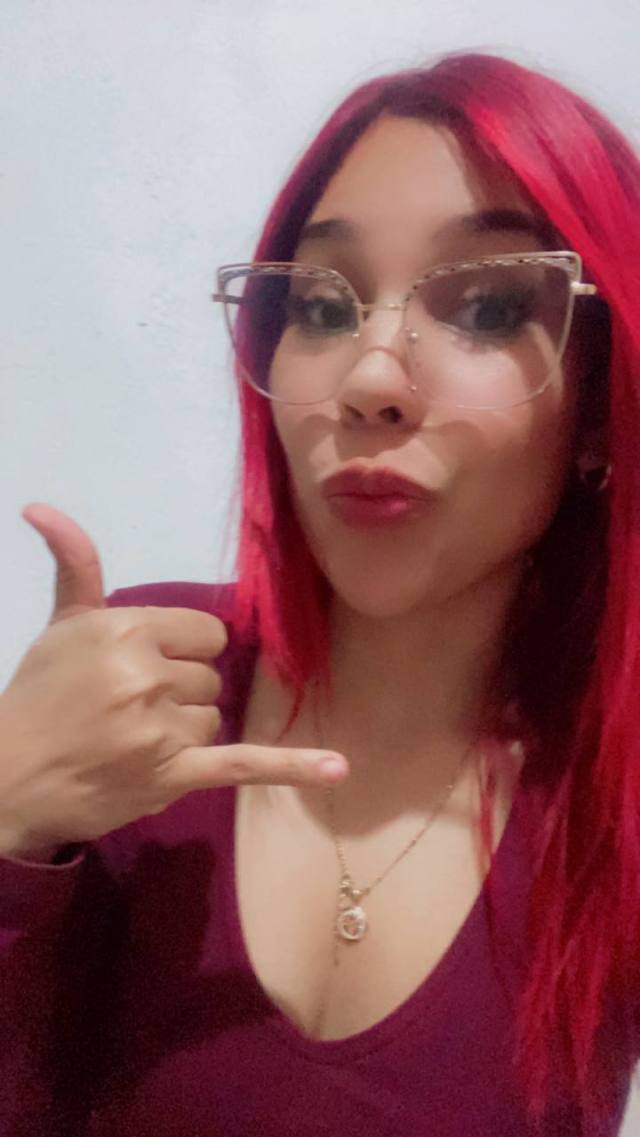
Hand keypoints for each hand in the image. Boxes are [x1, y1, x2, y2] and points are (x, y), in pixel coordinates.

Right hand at [0, 504, 347, 859]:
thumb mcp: (60, 625)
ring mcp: (164, 728)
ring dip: (185, 731)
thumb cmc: (37, 697)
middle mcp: (149, 674)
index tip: (143, 668)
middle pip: (212, 676)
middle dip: (179, 691)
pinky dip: (293, 767)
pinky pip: (244, 765)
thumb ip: (75, 563)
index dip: (180, 651)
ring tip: (134, 741)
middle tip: (128, 709)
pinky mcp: (174, 775)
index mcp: (129, 629)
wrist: (7, 777)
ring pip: (215, 718)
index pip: (207, 632)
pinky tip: (337, 768)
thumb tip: (41, 505)